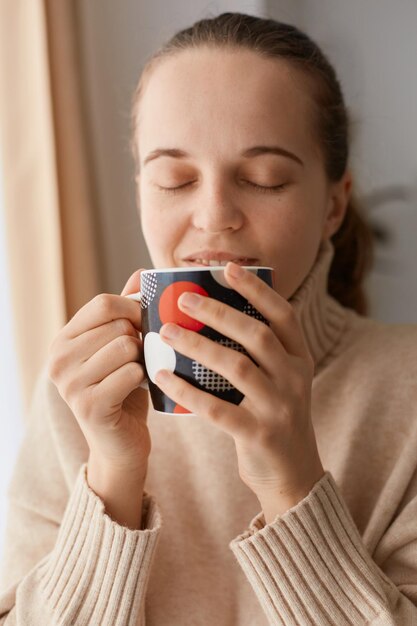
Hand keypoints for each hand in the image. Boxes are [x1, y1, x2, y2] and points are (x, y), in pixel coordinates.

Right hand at [48, 270, 150, 477]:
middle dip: (139, 337)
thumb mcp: (120, 345)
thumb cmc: (123, 388)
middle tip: (140, 356)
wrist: (120, 442)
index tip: (144, 323)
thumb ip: (126, 311)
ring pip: (125, 347)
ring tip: (138, 372)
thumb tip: (141, 273)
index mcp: (63, 340)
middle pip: (116, 324)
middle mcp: (58, 360)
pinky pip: (130, 373)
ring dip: (142, 359)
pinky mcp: (89, 406)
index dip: (132, 308)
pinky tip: (138, 389)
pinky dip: (143, 379)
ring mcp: (70, 385)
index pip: (102, 303)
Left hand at [155, 262, 323, 521]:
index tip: (227, 269)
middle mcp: (295, 379)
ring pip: (237, 367)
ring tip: (166, 332)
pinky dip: (187, 391)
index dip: (256, 290)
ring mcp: (280, 408)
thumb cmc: (275, 417)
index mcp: (300, 359)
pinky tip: (162, 376)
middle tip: (183, 298)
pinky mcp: (259, 435)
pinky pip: (217, 409)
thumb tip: (212, 313)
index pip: (283, 315)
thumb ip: (259, 352)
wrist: (293, 475)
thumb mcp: (280, 380)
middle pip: (256, 335)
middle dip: (218, 312)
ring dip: (198, 345)